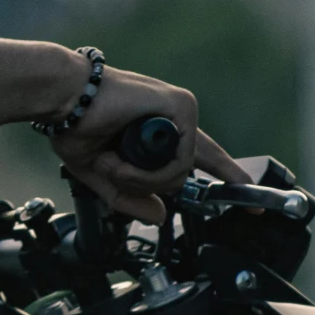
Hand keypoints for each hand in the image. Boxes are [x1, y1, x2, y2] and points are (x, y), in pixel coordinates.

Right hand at [48, 67, 250, 223]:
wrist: (62, 98)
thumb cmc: (75, 126)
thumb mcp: (100, 175)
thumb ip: (130, 198)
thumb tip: (160, 215)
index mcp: (158, 133)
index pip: (203, 158)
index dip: (227, 178)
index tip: (253, 204)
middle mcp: (174, 121)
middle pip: (184, 175)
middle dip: (148, 184)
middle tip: (114, 171)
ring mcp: (180, 112)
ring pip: (180, 173)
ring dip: (141, 179)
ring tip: (112, 161)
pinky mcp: (181, 106)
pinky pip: (179, 162)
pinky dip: (147, 171)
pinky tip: (122, 157)